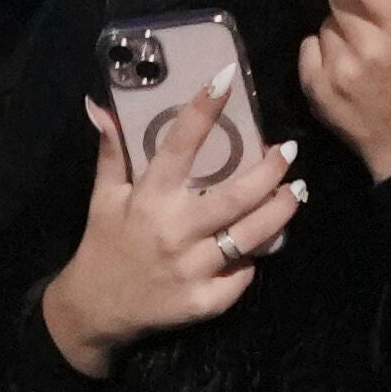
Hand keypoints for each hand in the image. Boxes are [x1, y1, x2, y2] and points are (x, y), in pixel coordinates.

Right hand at [39, 99, 302, 375]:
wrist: (94, 311)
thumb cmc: (103, 245)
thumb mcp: (103, 197)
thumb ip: (111, 152)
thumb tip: (100, 107)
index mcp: (148, 198)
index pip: (179, 145)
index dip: (203, 110)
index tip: (225, 79)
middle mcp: (173, 230)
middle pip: (235, 196)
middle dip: (268, 171)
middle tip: (288, 151)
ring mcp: (191, 268)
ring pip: (251, 237)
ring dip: (280, 212)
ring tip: (296, 192)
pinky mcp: (204, 301)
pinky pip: (242, 276)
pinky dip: (254, 261)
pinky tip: (264, 245)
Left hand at [299, 0, 390, 178]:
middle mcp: (370, 46)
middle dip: (347, 2)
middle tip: (363, 22)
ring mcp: (339, 70)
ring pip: (323, 23)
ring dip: (337, 32)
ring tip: (357, 54)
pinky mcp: (317, 88)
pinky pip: (308, 47)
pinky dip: (320, 54)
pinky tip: (341, 70)